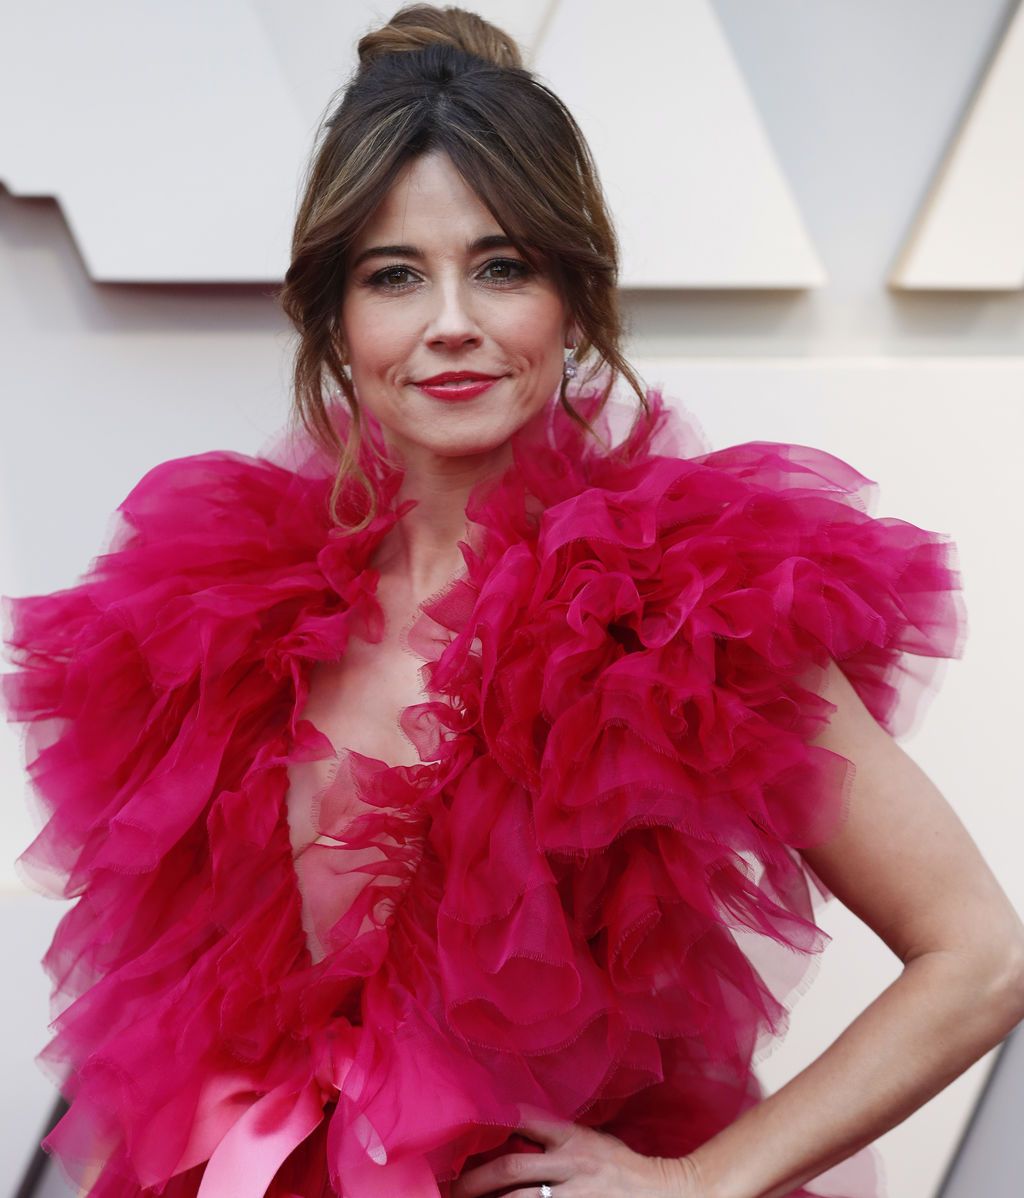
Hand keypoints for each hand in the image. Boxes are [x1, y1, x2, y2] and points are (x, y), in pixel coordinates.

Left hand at [449, 1105, 705, 1197]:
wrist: (668, 1193)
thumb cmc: (623, 1168)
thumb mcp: (592, 1141)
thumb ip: (558, 1138)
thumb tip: (513, 1132)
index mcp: (574, 1138)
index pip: (526, 1120)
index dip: (494, 1120)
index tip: (465, 1131)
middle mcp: (572, 1165)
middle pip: (512, 1167)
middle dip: (477, 1179)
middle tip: (452, 1187)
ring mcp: (576, 1196)